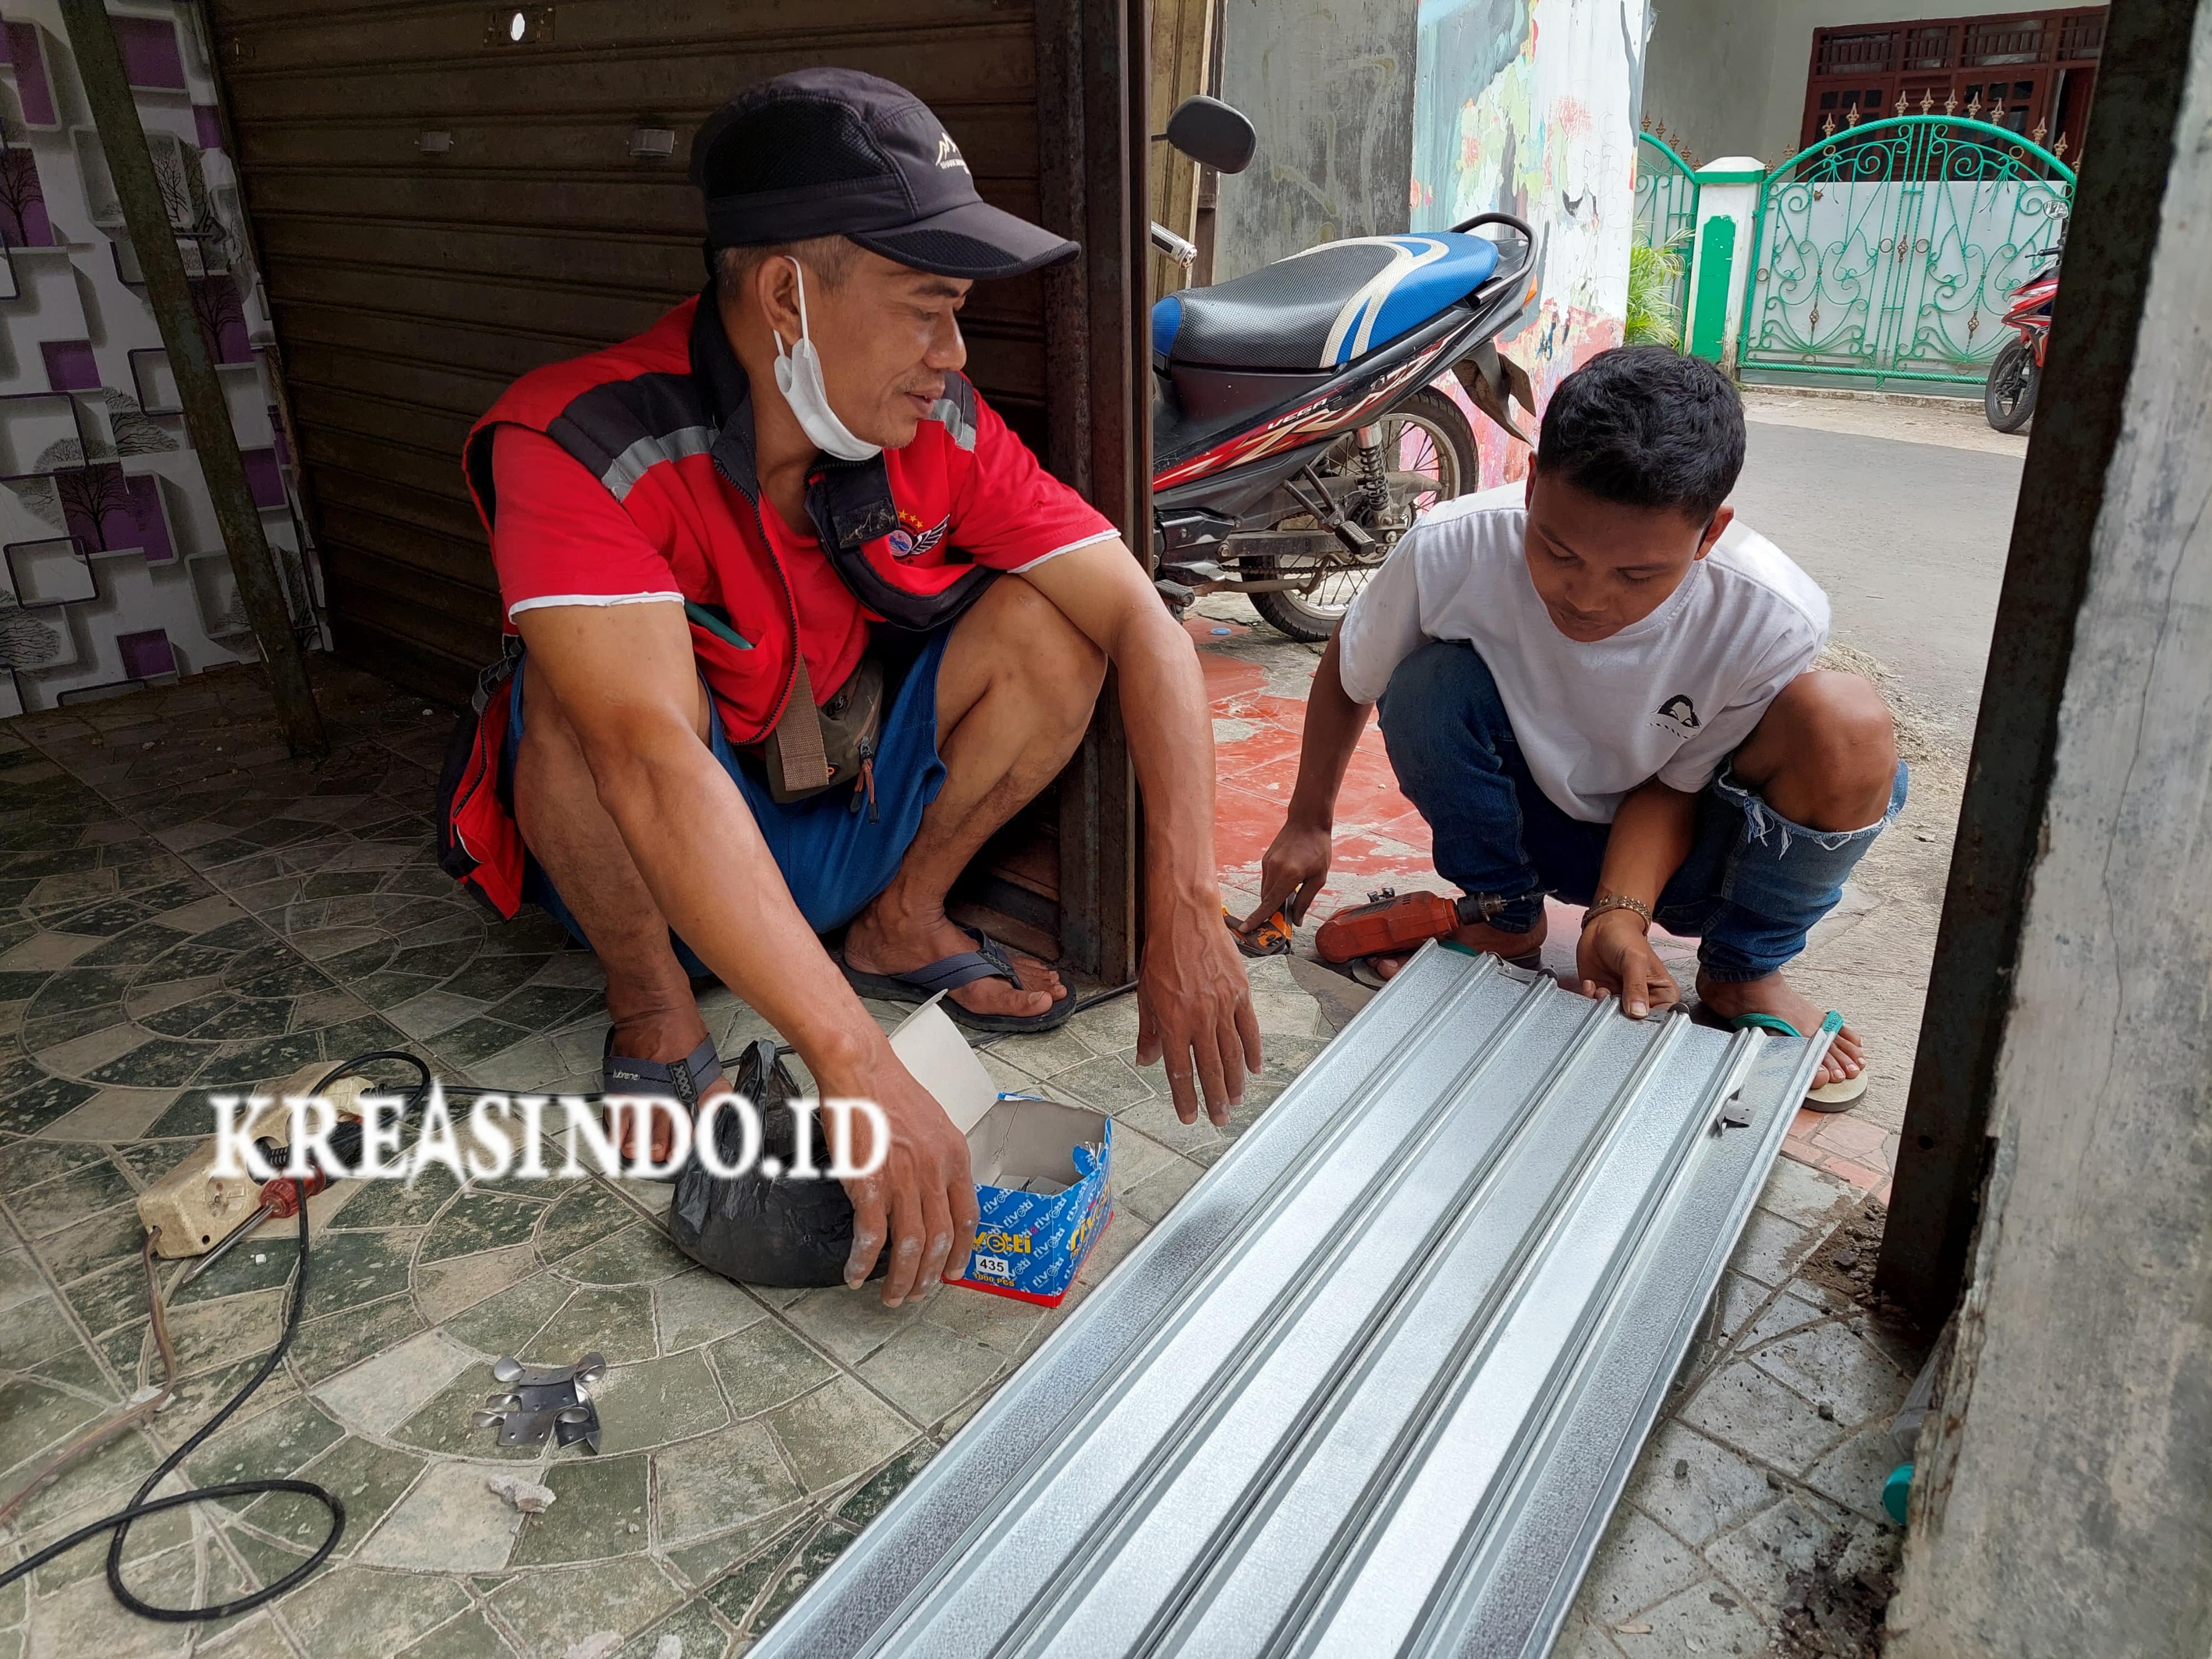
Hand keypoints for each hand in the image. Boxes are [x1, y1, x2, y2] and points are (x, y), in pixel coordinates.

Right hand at [824, 1046, 978, 1306]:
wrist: (859, 1067)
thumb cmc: (888, 1090)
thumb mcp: (932, 1123)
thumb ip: (938, 1158)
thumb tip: (934, 1189)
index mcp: (954, 1157)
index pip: (968, 1217)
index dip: (961, 1251)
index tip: (952, 1271)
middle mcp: (934, 1172)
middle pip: (939, 1239)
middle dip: (928, 1275)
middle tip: (917, 1293)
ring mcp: (903, 1180)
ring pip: (909, 1246)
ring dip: (901, 1278)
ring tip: (892, 1296)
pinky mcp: (869, 1184)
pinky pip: (871, 1236)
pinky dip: (863, 1262)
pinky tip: (855, 1274)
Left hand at [1138, 890, 1264, 1126]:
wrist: (1186, 918)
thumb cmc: (1162, 953)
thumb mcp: (1145, 994)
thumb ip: (1148, 1031)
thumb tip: (1147, 1060)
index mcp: (1172, 1021)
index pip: (1179, 1070)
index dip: (1185, 1098)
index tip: (1189, 1117)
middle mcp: (1199, 1018)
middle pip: (1209, 1068)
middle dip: (1214, 1099)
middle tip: (1220, 1119)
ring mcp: (1222, 1006)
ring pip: (1232, 1054)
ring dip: (1234, 1082)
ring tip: (1235, 1101)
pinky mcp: (1240, 993)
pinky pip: (1249, 1029)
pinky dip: (1252, 1051)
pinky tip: (1254, 1069)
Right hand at [1243, 814, 1332, 929]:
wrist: (1307, 822)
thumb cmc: (1318, 848)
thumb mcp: (1319, 877)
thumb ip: (1305, 900)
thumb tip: (1296, 920)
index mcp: (1289, 875)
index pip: (1269, 903)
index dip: (1258, 918)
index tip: (1248, 929)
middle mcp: (1274, 869)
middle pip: (1265, 899)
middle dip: (1271, 910)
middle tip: (1285, 915)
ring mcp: (1268, 864)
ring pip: (1264, 890)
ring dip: (1273, 897)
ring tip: (1291, 890)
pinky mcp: (1265, 860)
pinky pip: (1266, 880)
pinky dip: (1273, 886)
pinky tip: (1287, 879)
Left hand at [1576, 908, 1679, 1018]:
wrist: (1602, 926)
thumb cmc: (1626, 938)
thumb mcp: (1635, 960)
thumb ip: (1636, 986)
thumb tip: (1638, 1012)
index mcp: (1662, 993)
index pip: (1661, 1018)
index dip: (1646, 1021)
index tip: (1632, 1016)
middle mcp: (1643, 999)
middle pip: (1634, 1023)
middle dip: (1619, 1014)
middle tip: (1612, 998)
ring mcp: (1621, 999)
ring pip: (1612, 1017)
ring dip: (1602, 1005)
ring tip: (1602, 989)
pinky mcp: (1602, 995)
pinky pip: (1594, 1007)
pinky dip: (1589, 998)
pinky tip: (1591, 984)